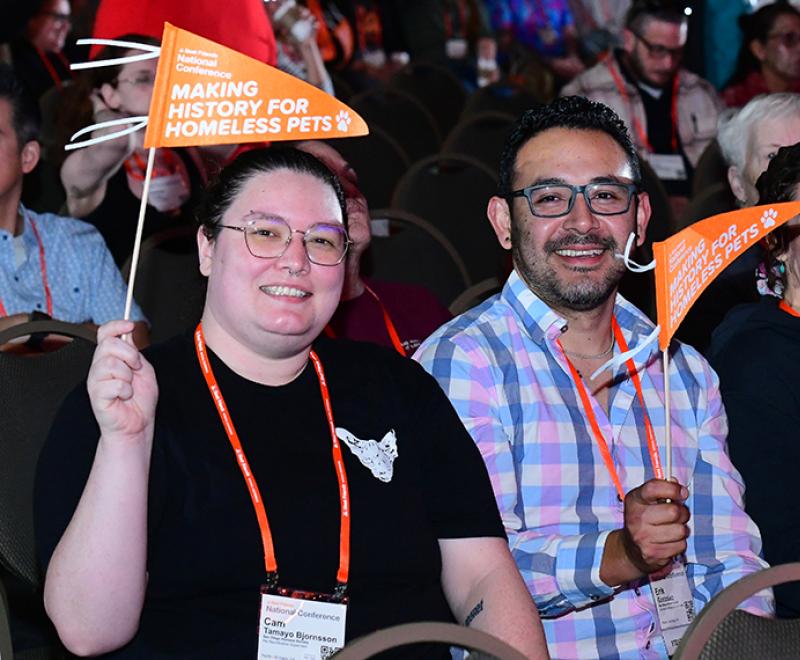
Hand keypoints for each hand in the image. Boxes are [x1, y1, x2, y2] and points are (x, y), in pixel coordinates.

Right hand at [87, 320, 157, 440]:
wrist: (137, 424)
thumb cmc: (139, 400)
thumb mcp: (144, 370)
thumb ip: (135, 352)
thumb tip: (128, 334)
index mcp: (110, 358)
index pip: (104, 334)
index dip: (115, 326)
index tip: (129, 325)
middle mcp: (99, 367)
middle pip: (108, 345)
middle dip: (129, 354)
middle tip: (135, 368)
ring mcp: (96, 381)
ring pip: (110, 364)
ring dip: (128, 375)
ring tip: (129, 386)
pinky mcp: (96, 396)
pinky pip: (114, 384)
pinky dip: (126, 390)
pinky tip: (125, 396)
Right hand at [621, 479, 689, 574]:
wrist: (630, 548)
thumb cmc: (644, 520)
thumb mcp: (646, 501)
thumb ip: (662, 491)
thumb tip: (678, 486)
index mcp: (634, 500)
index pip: (654, 488)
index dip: (673, 489)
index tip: (682, 493)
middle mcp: (636, 518)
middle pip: (674, 511)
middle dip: (682, 513)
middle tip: (678, 515)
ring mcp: (643, 537)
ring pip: (680, 530)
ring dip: (681, 530)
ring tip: (672, 530)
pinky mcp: (652, 553)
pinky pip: (680, 546)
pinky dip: (679, 544)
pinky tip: (668, 542)